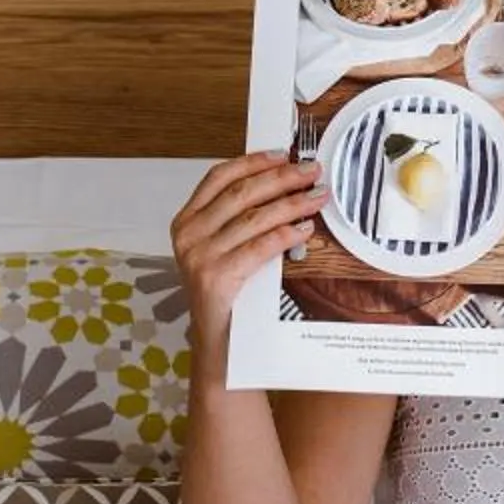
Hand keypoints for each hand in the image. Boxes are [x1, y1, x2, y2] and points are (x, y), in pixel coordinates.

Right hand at [172, 151, 327, 352]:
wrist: (219, 350)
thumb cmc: (228, 296)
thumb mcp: (224, 249)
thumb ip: (240, 219)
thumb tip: (283, 183)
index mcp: (186, 221)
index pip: (219, 177)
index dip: (253, 161)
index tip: (283, 153)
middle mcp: (188, 235)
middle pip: (241, 193)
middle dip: (281, 178)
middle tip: (312, 171)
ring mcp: (199, 256)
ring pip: (255, 217)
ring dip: (292, 203)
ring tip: (318, 197)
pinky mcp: (216, 278)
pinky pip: (260, 246)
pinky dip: (286, 234)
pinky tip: (305, 228)